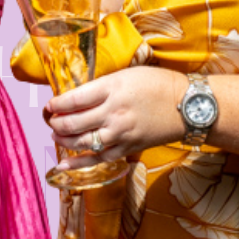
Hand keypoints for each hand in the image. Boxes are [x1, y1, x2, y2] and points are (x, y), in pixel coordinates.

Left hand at [45, 67, 183, 166]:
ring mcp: (120, 133)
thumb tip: (78, 95)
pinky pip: (98, 159)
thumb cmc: (159, 84)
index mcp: (112, 89)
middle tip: (51, 120)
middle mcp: (113, 112)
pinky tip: (64, 164)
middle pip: (73, 123)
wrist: (188, 106)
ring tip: (56, 136)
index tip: (50, 105)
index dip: (56, 104)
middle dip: (56, 124)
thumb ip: (103, 86)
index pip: (74, 99)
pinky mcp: (127, 148)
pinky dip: (78, 163)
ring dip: (64, 141)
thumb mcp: (127, 75)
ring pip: (82, 143)